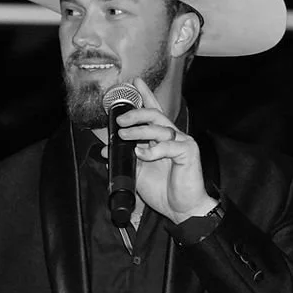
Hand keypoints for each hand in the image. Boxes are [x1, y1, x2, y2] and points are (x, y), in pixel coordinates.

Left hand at [104, 77, 216, 223]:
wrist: (182, 210)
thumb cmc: (163, 191)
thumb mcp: (138, 173)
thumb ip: (123, 160)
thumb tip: (104, 150)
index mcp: (162, 139)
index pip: (153, 112)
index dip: (146, 96)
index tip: (134, 82)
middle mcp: (173, 137)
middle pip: (155, 115)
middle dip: (136, 112)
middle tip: (120, 119)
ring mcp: (182, 143)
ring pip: (160, 127)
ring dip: (139, 130)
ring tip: (124, 135)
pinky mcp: (189, 152)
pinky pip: (169, 145)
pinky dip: (153, 149)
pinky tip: (142, 154)